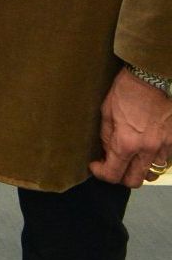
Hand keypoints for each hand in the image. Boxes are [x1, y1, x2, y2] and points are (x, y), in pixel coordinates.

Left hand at [90, 67, 171, 186]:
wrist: (152, 78)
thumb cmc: (126, 91)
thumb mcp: (106, 112)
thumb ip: (107, 137)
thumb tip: (107, 152)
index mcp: (126, 143)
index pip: (113, 174)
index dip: (100, 173)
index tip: (95, 165)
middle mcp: (147, 150)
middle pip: (134, 181)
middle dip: (119, 177)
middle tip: (111, 165)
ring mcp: (164, 147)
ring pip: (151, 174)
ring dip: (138, 170)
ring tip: (129, 158)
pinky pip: (163, 161)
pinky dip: (152, 161)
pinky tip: (144, 150)